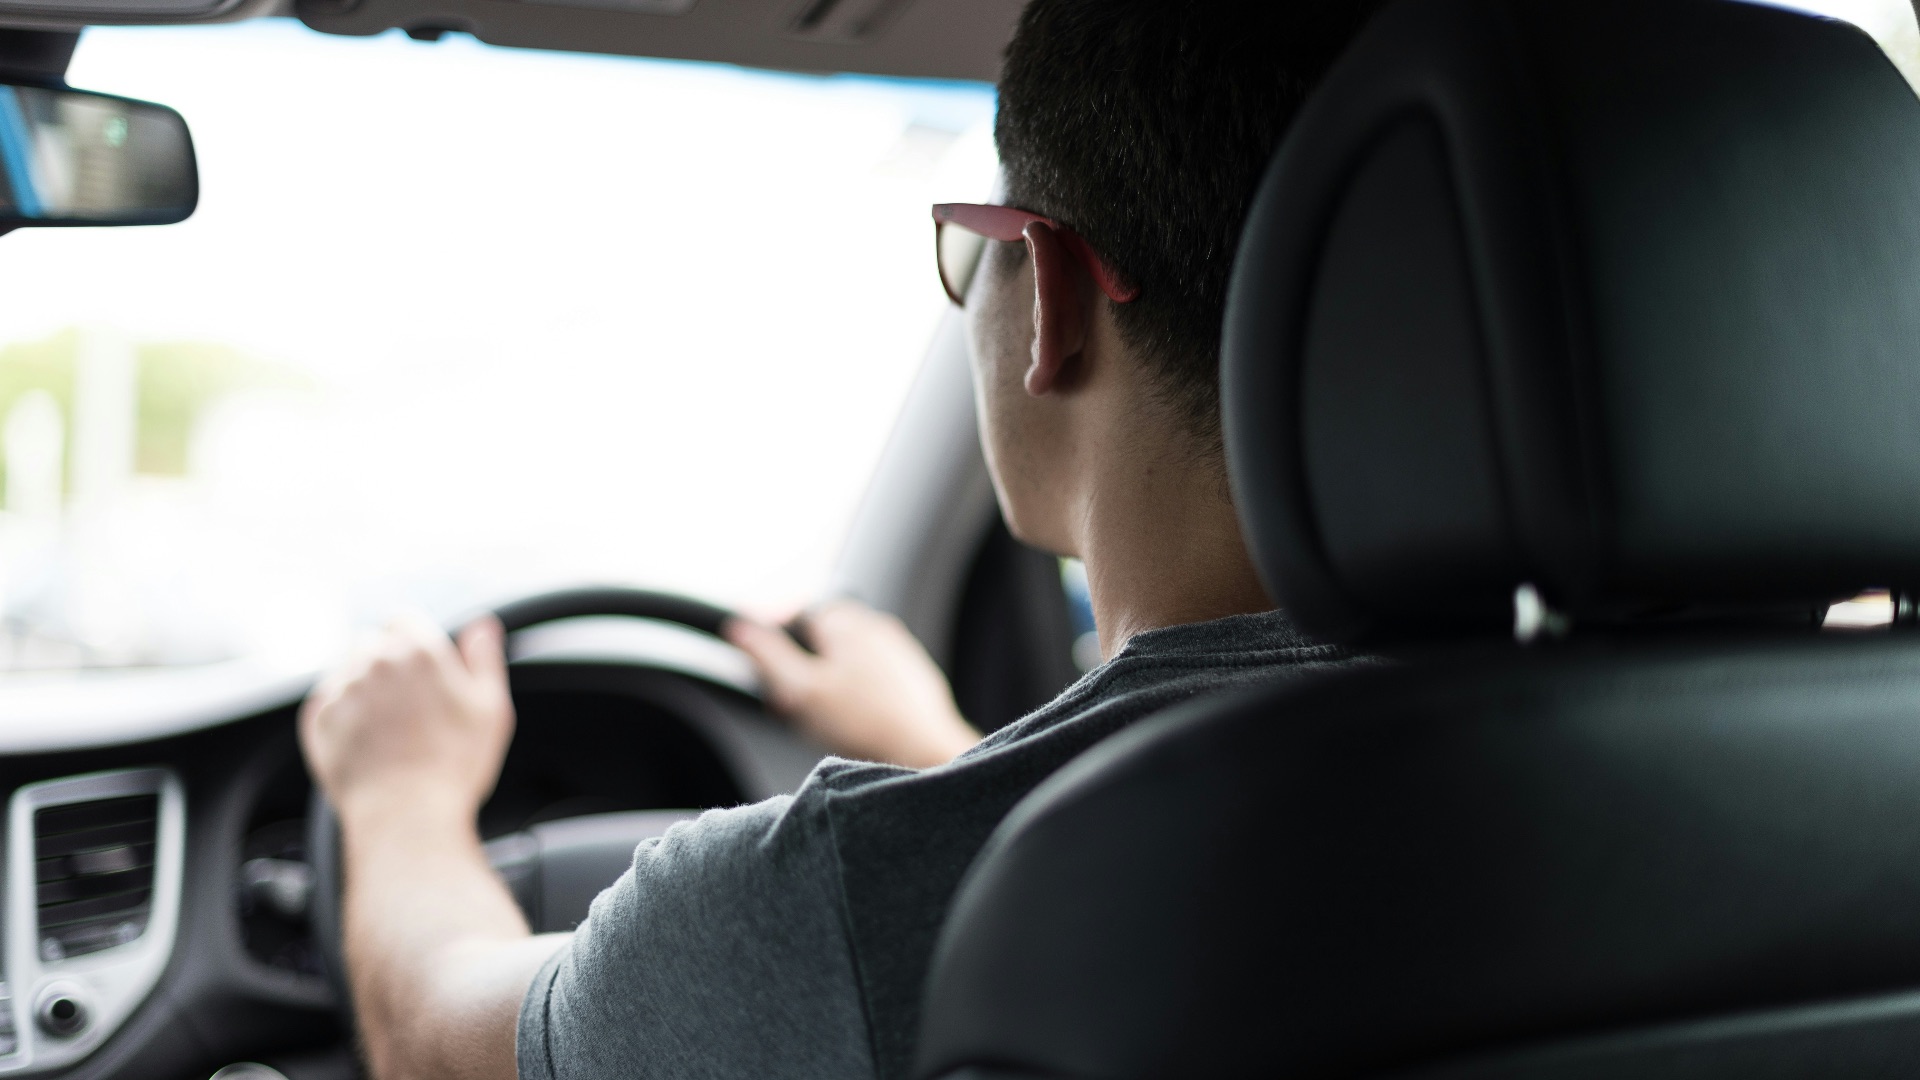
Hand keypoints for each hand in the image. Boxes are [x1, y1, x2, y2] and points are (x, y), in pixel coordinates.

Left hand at [299, 612, 514, 826]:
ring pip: (348, 672)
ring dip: (363, 689)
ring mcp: (341, 689)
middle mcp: (373, 661)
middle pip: (373, 644)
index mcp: (418, 650)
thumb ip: (484, 658)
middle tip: (408, 707)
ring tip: (387, 729)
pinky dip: (342, 715)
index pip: (404, 619)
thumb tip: (481, 626)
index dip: (414, 641)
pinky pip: (327, 703)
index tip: (421, 670)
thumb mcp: (491, 708)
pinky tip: (366, 741)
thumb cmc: (454, 766)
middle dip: (387, 666)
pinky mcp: (318, 719)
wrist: (406, 816)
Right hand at [725, 600, 978, 768]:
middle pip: (820, 639)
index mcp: (845, 620)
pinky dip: (854, 695)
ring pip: (845, 660)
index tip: (766, 672)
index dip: (773, 643)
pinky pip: (871, 679)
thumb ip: (766, 655)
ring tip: (822, 719)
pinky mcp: (911, 676)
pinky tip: (853, 724)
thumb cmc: (865, 723)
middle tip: (791, 703)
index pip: (794, 614)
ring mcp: (897, 649)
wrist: (925, 752)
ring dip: (826, 683)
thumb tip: (739, 628)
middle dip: (801, 668)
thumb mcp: (800, 689)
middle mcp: (875, 626)